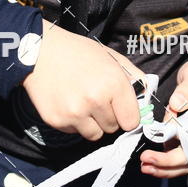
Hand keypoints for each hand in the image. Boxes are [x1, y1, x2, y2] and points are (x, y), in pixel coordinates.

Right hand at [21, 20, 146, 141]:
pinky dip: (74, 122)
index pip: (132, 121)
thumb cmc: (78, 52)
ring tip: (82, 103)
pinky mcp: (57, 121)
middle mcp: (95, 101)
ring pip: (95, 135)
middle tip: (96, 99)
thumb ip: (133, 77)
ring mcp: (75, 113)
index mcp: (113, 83)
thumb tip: (147, 96)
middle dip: (108, 117)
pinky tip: (67, 102)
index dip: (127, 115)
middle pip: (113, 128)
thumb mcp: (110, 57)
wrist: (40, 52)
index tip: (120, 109)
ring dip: (92, 123)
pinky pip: (75, 132)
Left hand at [140, 57, 187, 177]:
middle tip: (146, 160)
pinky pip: (180, 157)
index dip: (178, 142)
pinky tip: (150, 163)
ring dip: (165, 169)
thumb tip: (176, 104)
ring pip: (186, 162)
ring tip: (145, 167)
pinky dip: (166, 164)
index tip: (159, 141)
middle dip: (167, 162)